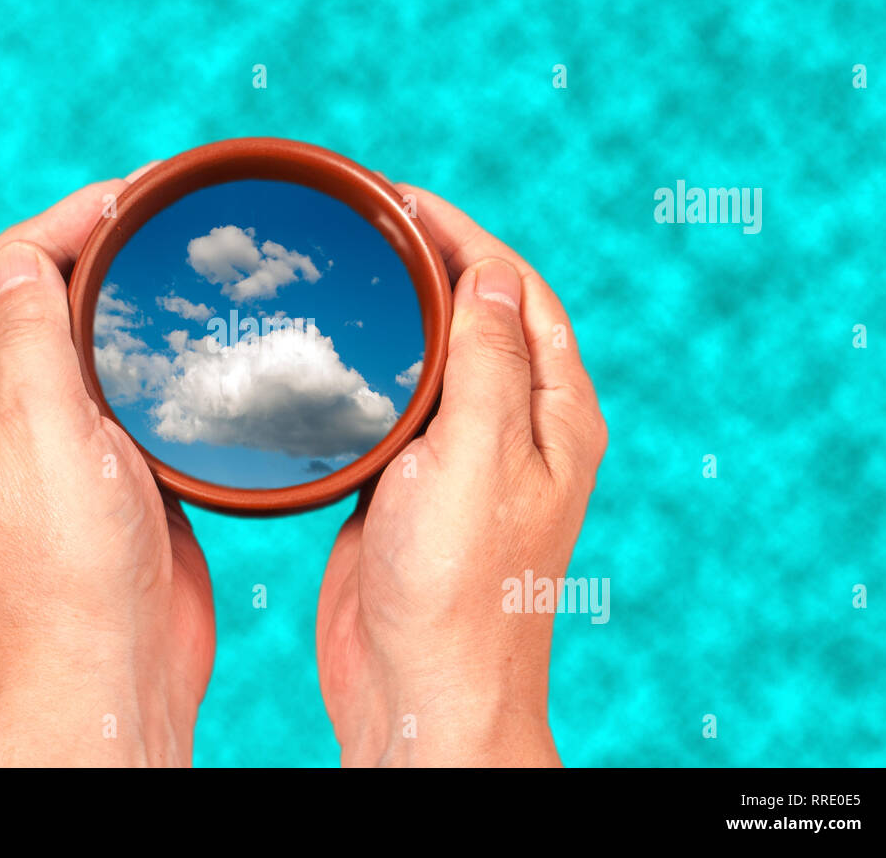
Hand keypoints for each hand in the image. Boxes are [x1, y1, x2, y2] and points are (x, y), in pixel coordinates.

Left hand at [0, 171, 213, 766]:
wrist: (117, 661)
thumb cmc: (68, 563)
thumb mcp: (40, 431)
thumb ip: (29, 338)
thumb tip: (20, 257)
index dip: (49, 225)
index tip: (120, 195)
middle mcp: (8, 414)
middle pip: (38, 300)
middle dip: (87, 246)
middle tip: (155, 211)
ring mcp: (63, 441)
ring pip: (86, 342)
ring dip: (121, 293)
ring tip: (174, 255)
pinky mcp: (114, 468)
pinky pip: (125, 388)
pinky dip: (152, 350)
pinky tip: (192, 338)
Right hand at [316, 184, 607, 766]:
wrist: (420, 689)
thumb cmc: (460, 588)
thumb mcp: (479, 457)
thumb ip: (488, 362)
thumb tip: (491, 272)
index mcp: (551, 415)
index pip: (520, 293)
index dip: (469, 236)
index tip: (406, 197)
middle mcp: (513, 429)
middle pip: (480, 316)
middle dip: (434, 259)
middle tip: (368, 218)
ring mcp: (460, 458)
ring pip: (437, 359)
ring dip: (402, 310)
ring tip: (350, 265)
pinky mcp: (410, 486)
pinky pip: (398, 406)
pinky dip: (373, 367)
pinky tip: (334, 352)